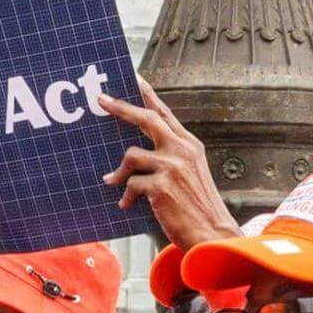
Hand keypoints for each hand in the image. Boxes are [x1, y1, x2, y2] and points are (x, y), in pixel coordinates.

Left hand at [100, 80, 239, 250]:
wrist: (212, 234)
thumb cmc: (197, 208)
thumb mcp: (190, 174)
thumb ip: (170, 157)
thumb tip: (137, 152)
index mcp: (189, 145)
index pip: (165, 113)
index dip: (147, 94)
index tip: (132, 77)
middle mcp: (182, 151)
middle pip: (147, 119)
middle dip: (121, 108)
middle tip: (101, 100)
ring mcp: (173, 167)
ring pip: (131, 156)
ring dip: (119, 172)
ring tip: (112, 182)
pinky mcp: (162, 186)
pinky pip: (131, 185)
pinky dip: (126, 196)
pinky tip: (127, 205)